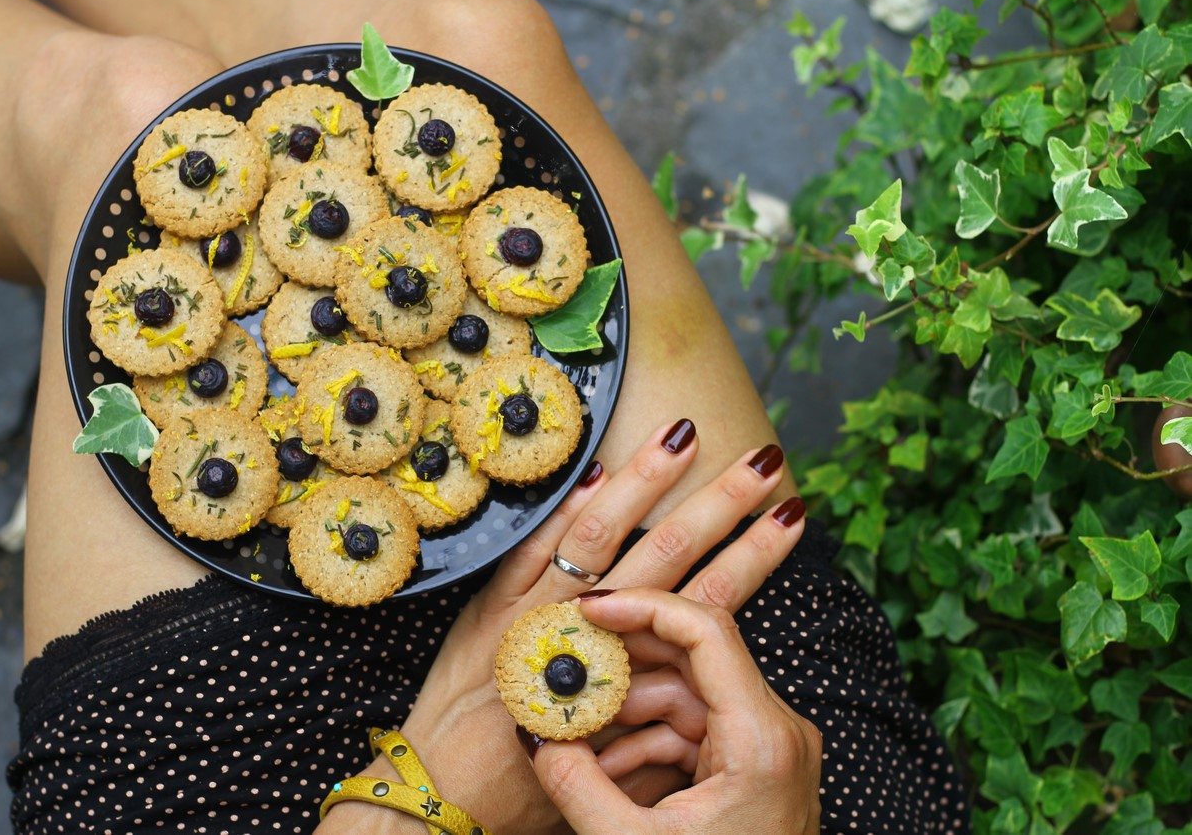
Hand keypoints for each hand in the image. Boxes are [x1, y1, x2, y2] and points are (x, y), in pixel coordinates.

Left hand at [321, 421, 804, 833]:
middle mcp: (587, 635)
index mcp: (628, 677)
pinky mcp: (492, 602)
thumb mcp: (614, 774)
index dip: (751, 558)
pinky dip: (565, 507)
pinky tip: (596, 469)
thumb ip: (661, 732)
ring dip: (648, 481)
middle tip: (760, 463)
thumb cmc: (529, 794)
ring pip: (601, 534)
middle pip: (667, 552)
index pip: (707, 602)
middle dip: (720, 505)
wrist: (444, 794)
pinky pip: (531, 545)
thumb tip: (702, 695)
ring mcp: (537, 611)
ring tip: (684, 436)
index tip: (787, 520)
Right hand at [531, 588, 822, 834]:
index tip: (590, 610)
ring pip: (688, 699)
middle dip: (624, 667)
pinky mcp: (753, 772)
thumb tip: (536, 740)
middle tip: (568, 665)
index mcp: (762, 739)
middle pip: (694, 661)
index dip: (643, 608)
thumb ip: (578, 785)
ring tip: (575, 736)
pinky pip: (694, 734)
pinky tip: (603, 771)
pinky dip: (647, 745)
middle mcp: (776, 732)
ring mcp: (768, 751)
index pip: (706, 632)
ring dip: (627, 714)